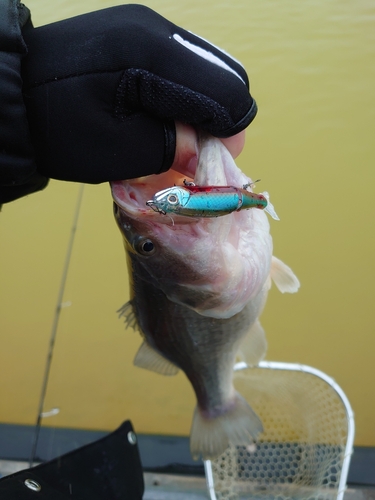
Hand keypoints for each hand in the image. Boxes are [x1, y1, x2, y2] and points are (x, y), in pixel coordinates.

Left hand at [21, 4, 255, 183]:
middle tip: (197, 151)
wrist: (16, 97)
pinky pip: (183, 65)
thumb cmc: (62, 129)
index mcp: (153, 54)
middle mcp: (157, 29)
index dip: (229, 132)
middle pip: (223, 75)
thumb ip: (173, 148)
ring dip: (202, 108)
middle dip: (219, 119)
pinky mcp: (138, 34)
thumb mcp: (121, 150)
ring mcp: (147, 26)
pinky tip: (162, 115)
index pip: (225, 91)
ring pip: (206, 69)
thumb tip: (207, 151)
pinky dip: (184, 95)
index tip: (214, 161)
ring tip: (177, 136)